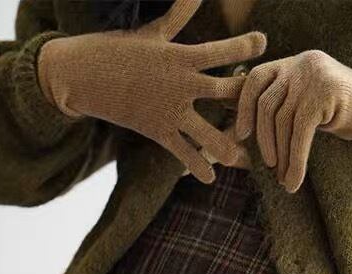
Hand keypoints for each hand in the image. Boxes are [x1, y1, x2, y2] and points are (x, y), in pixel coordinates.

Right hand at [38, 0, 266, 182]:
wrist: (82, 75)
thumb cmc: (117, 49)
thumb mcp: (152, 32)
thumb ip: (179, 12)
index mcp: (181, 56)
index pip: (221, 51)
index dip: (244, 46)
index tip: (263, 42)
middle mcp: (180, 85)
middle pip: (226, 94)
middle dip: (247, 101)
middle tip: (269, 109)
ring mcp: (169, 111)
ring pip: (207, 133)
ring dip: (228, 147)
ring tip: (245, 160)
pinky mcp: (156, 131)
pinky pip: (182, 152)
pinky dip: (196, 166)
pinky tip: (210, 179)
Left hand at [235, 50, 351, 191]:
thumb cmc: (334, 112)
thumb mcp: (300, 105)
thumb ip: (274, 108)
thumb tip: (236, 128)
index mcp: (290, 63)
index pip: (256, 80)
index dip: (244, 108)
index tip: (242, 135)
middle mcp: (301, 64)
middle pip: (267, 106)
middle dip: (265, 142)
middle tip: (271, 169)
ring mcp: (313, 75)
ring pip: (283, 123)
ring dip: (282, 158)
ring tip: (284, 180)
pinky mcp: (325, 93)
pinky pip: (300, 134)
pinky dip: (295, 162)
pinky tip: (294, 182)